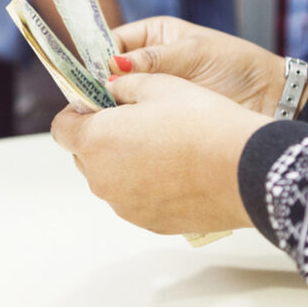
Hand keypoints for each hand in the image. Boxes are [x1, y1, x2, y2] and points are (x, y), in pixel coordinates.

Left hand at [51, 73, 271, 234]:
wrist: (246, 169)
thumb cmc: (200, 122)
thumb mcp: (157, 84)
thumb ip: (122, 84)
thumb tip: (110, 88)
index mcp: (94, 141)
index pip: (61, 128)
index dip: (77, 112)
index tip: (99, 104)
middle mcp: (101, 179)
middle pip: (84, 154)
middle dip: (100, 136)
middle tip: (133, 119)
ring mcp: (124, 205)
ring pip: (110, 178)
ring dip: (123, 161)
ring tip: (160, 143)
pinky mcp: (149, 222)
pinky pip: (135, 198)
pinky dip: (145, 184)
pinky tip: (175, 168)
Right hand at [108, 16, 307, 116]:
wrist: (270, 98)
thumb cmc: (236, 65)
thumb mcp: (193, 54)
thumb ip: (152, 60)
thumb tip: (111, 67)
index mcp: (153, 35)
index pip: (112, 43)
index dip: (97, 58)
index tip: (86, 76)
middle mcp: (148, 62)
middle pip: (111, 72)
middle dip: (100, 85)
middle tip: (89, 101)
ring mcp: (155, 89)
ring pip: (121, 96)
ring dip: (112, 106)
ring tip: (103, 118)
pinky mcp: (163, 115)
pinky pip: (137, 117)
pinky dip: (128, 122)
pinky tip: (122, 130)